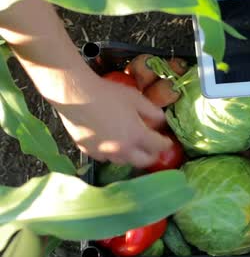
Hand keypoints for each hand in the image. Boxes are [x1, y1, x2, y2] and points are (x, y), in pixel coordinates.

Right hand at [52, 75, 171, 167]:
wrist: (75, 96)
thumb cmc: (108, 94)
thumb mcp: (136, 99)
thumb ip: (153, 112)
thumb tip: (161, 121)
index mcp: (136, 136)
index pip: (158, 146)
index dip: (165, 144)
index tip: (167, 142)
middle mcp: (122, 150)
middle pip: (143, 161)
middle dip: (151, 155)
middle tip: (153, 148)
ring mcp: (104, 153)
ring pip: (124, 161)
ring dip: (131, 155)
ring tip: (132, 144)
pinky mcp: (89, 152)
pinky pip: (106, 156)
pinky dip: (112, 152)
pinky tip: (111, 142)